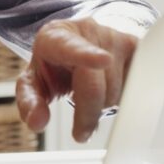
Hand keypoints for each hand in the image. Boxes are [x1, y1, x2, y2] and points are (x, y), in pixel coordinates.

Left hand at [16, 17, 137, 141]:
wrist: (72, 43)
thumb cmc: (52, 63)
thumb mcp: (34, 81)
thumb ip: (29, 101)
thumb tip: (37, 122)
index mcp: (55, 36)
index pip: (71, 47)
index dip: (87, 55)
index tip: (103, 60)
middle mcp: (87, 31)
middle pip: (95, 84)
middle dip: (88, 113)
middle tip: (81, 131)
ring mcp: (113, 37)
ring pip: (116, 89)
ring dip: (104, 104)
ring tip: (89, 94)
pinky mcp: (134, 47)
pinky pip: (135, 85)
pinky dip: (121, 96)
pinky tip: (107, 88)